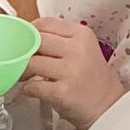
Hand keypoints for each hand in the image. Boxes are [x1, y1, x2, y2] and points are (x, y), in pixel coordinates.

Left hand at [17, 11, 128, 129]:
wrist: (107, 105)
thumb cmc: (90, 78)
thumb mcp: (82, 49)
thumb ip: (59, 40)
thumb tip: (26, 39)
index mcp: (82, 34)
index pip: (46, 23)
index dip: (30, 32)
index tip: (25, 42)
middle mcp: (78, 49)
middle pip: (37, 42)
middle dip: (25, 52)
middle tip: (23, 61)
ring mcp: (71, 71)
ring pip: (32, 63)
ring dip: (24, 72)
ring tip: (26, 77)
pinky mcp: (63, 92)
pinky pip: (33, 86)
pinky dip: (28, 89)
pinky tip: (33, 90)